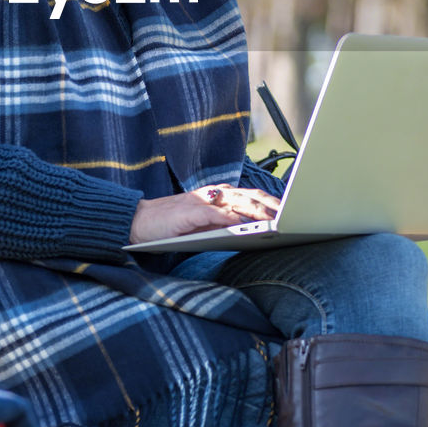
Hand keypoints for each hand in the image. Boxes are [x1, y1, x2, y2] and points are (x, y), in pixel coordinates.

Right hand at [128, 183, 281, 244]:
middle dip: (269, 204)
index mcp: (213, 196)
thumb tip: (248, 231)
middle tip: (291, 213)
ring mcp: (199, 202)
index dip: (267, 200)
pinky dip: (230, 219)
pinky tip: (244, 225)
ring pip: (235, 203)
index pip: (246, 195)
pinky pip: (214, 215)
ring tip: (275, 219)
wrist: (137, 222)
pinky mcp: (188, 213)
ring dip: (256, 211)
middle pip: (246, 196)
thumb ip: (221, 224)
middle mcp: (209, 195)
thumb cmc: (168, 226)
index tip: (287, 208)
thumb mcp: (200, 224)